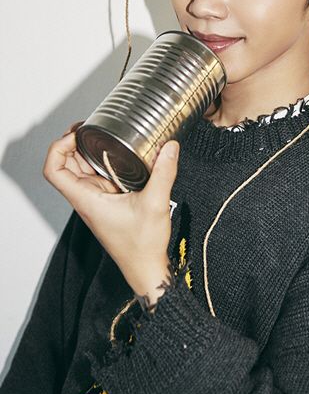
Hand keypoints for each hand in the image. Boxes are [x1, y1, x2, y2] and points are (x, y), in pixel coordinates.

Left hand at [43, 132, 178, 303]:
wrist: (145, 267)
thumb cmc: (141, 246)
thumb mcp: (156, 204)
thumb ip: (163, 173)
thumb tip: (169, 147)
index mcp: (86, 200)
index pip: (54, 171)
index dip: (58, 148)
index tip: (76, 134)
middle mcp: (86, 198)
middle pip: (65, 165)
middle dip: (72, 142)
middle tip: (89, 127)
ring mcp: (96, 199)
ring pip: (80, 169)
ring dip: (85, 150)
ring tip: (100, 133)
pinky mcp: (108, 201)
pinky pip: (97, 175)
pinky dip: (101, 160)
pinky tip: (116, 152)